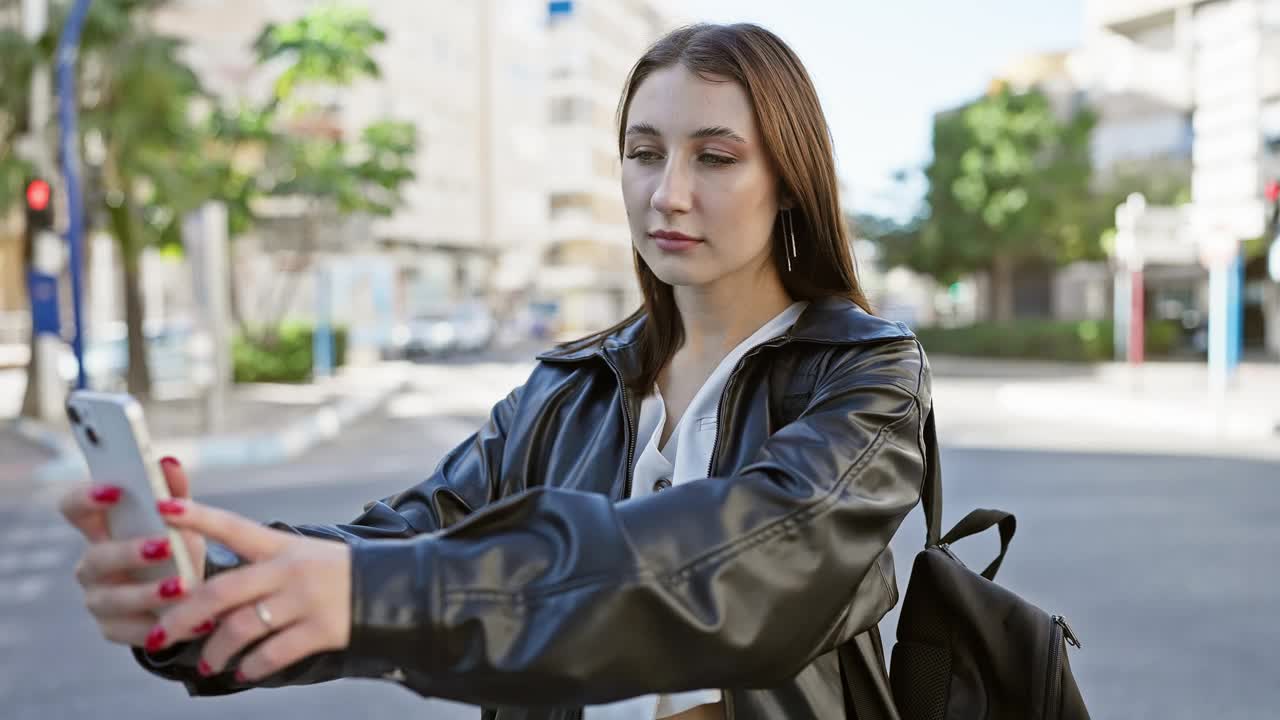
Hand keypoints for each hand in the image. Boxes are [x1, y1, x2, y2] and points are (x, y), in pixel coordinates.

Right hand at [60, 457, 205, 647]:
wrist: (190, 595)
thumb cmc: (176, 548)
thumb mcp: (181, 520)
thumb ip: (175, 492)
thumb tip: (168, 462)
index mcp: (102, 530)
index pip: (73, 508)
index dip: (86, 498)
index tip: (116, 490)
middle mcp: (92, 564)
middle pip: (96, 557)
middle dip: (129, 552)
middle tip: (165, 546)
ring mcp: (99, 599)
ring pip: (113, 598)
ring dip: (148, 593)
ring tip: (183, 588)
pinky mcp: (113, 628)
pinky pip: (129, 631)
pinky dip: (159, 626)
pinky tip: (188, 621)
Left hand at [145, 498, 351, 682]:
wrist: (393, 588)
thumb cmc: (337, 574)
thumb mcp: (302, 555)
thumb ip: (260, 571)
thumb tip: (209, 604)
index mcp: (282, 546)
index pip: (233, 526)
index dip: (197, 517)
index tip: (164, 506)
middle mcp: (290, 570)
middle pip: (222, 592)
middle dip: (182, 617)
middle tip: (160, 637)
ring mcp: (306, 600)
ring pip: (241, 629)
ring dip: (215, 651)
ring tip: (207, 664)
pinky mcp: (321, 630)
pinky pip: (273, 654)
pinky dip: (250, 668)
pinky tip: (242, 673)